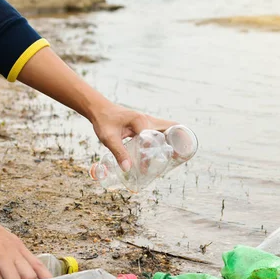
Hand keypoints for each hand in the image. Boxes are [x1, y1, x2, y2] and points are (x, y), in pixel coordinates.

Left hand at [17, 48, 177, 171]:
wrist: (100, 109)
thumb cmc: (103, 122)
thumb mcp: (108, 138)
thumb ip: (118, 153)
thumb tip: (127, 169)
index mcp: (140, 121)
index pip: (152, 139)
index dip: (152, 154)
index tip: (147, 167)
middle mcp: (148, 119)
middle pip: (170, 129)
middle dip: (177, 142)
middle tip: (179, 157)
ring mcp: (149, 120)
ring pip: (168, 128)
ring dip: (174, 139)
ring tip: (178, 154)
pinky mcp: (147, 123)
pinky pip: (162, 130)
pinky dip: (168, 137)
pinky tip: (168, 149)